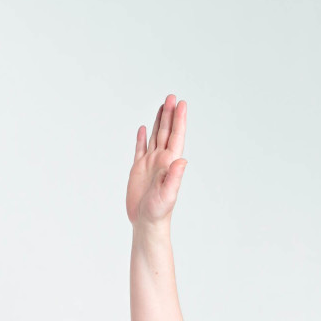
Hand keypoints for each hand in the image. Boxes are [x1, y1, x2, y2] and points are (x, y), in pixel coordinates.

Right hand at [126, 95, 187, 228]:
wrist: (146, 223)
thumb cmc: (158, 212)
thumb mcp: (168, 194)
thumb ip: (174, 177)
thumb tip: (181, 160)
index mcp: (169, 163)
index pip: (176, 137)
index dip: (179, 120)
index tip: (182, 104)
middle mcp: (161, 161)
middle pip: (166, 132)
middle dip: (170, 114)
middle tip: (172, 97)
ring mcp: (150, 164)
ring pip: (155, 137)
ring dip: (160, 121)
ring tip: (163, 106)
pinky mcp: (138, 169)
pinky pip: (140, 149)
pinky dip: (143, 138)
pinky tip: (145, 129)